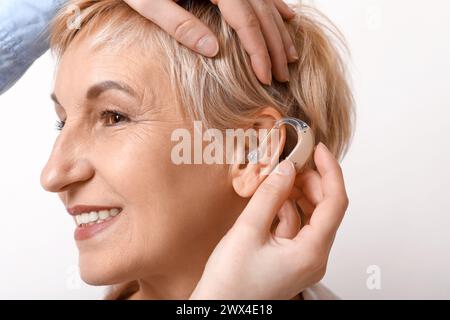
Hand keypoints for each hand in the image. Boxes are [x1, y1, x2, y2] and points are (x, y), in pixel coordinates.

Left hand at [123, 0, 297, 84]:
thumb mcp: (149, 2)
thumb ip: (180, 24)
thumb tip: (214, 51)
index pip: (245, 22)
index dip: (259, 52)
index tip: (266, 77)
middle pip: (261, 13)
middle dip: (275, 46)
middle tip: (284, 75)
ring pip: (266, 2)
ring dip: (280, 29)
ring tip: (291, 55)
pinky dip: (275, 5)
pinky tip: (287, 16)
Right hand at [190, 143, 348, 299]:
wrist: (218, 309)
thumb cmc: (230, 283)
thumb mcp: (248, 231)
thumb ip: (270, 196)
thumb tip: (285, 169)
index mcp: (311, 253)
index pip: (335, 203)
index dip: (330, 172)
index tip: (319, 150)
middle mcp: (313, 258)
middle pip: (326, 209)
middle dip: (311, 182)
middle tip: (292, 162)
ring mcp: (303, 260)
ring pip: (311, 217)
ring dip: (296, 195)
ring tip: (277, 179)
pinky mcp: (291, 259)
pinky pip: (296, 228)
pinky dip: (286, 210)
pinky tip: (270, 201)